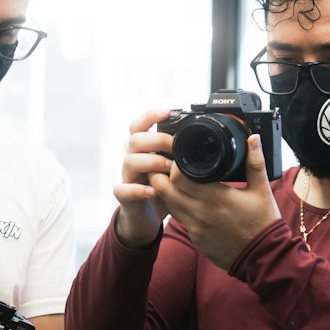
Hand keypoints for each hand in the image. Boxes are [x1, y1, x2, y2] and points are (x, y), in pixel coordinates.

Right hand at [112, 107, 174, 248]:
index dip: (150, 116)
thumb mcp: (173, 170)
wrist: (145, 218)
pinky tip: (153, 191)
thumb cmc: (161, 190)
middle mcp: (133, 159)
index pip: (139, 126)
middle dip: (157, 140)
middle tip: (176, 147)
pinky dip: (138, 190)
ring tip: (169, 169)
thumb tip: (207, 143)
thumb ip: (181, 156)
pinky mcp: (123, 196)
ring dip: (152, 162)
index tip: (168, 111)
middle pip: (135, 139)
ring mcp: (127, 177)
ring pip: (129, 161)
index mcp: (143, 150)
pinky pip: (123, 189)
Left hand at [150, 133, 281, 269]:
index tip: (178, 156)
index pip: (178, 176)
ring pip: (168, 204)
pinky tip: (185, 199)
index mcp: (215, 197)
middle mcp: (200, 212)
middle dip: (161, 174)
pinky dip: (177, 207)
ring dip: (165, 191)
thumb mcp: (262, 190)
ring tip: (172, 179)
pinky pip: (178, 219)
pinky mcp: (195, 238)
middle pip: (164, 189)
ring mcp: (195, 228)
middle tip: (166, 164)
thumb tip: (253, 138)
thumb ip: (255, 162)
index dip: (173, 164)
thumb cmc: (263, 223)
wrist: (262, 257)